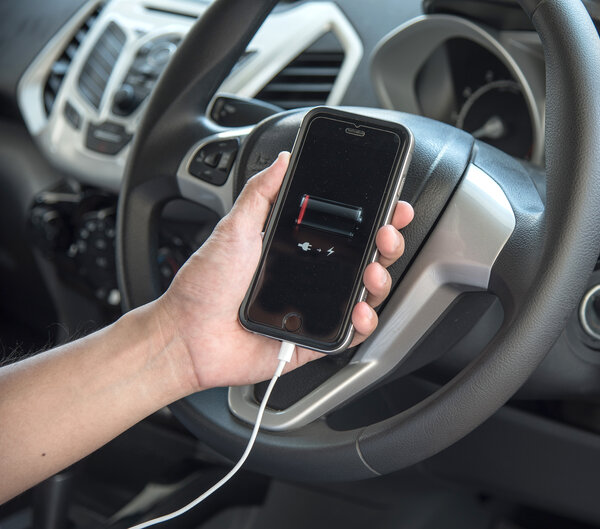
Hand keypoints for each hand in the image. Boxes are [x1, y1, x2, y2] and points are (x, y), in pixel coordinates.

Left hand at [156, 152, 412, 391]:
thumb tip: (283, 160)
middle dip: (387, 244)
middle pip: (366, 259)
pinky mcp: (315, 340)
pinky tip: (358, 310)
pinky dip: (362, 322)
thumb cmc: (205, 287)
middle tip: (385, 234)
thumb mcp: (234, 229)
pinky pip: (350, 333)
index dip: (374, 218)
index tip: (391, 205)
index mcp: (298, 248)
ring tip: (372, 271)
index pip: (347, 231)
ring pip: (366, 294)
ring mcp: (317, 309)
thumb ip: (261, 193)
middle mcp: (313, 277)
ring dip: (379, 280)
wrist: (187, 336)